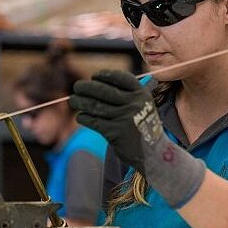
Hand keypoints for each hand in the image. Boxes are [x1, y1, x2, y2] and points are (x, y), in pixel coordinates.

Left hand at [69, 70, 205, 207]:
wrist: (154, 152)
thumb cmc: (143, 126)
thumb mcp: (144, 105)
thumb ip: (127, 94)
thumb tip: (96, 84)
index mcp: (141, 94)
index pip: (120, 78)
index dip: (105, 75)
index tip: (94, 76)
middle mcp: (134, 104)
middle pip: (103, 90)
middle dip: (86, 87)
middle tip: (77, 86)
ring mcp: (124, 118)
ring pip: (95, 106)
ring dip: (80, 102)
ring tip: (73, 100)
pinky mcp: (115, 132)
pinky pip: (94, 121)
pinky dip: (84, 118)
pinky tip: (80, 116)